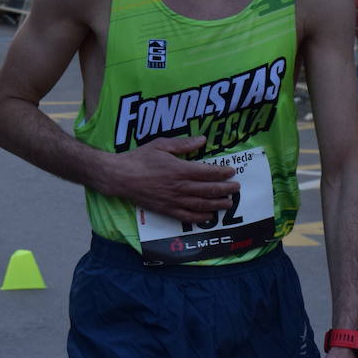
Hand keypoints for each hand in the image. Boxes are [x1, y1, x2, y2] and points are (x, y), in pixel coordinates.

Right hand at [105, 134, 238, 224]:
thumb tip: (202, 140)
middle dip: (225, 189)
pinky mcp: (166, 210)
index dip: (222, 173)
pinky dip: (200, 218)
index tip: (232, 172)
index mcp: (180, 169)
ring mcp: (174, 200)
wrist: (120, 177)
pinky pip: (187, 217)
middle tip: (236, 188)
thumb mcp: (161, 145)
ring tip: (229, 204)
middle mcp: (180, 187)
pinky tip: (208, 217)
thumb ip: (183, 144)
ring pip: (201, 205)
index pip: (208, 172)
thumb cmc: (140, 158)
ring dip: (217, 204)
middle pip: (209, 190)